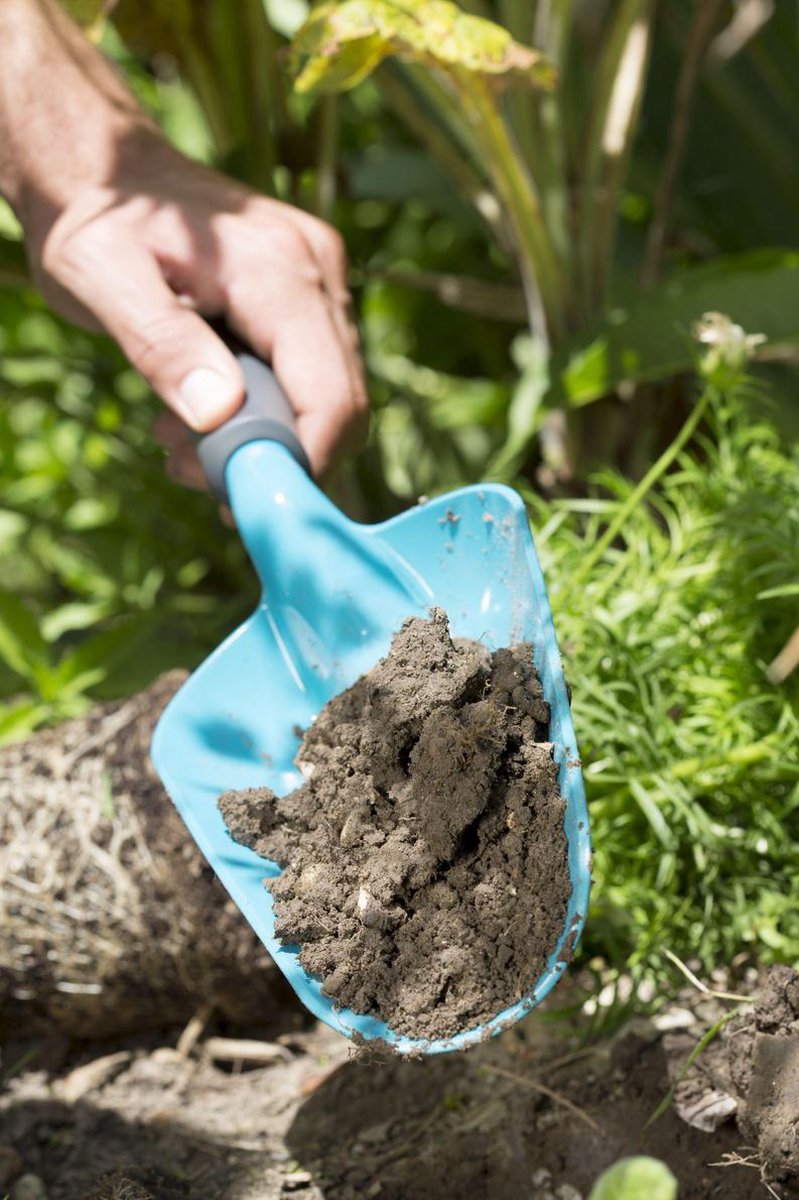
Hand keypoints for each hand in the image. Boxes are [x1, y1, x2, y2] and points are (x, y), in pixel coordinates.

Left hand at [29, 135, 366, 475]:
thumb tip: (220, 412)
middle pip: (339, 403)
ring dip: (264, 437)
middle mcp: (318, 271)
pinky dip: (265, 410)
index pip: (332, 395)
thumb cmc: (92, 215)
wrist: (104, 163)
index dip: (304, 463)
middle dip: (276, 455)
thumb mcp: (99, 275)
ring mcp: (321, 280)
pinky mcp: (309, 292)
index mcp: (278, 270)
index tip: (242, 500)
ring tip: (181, 439)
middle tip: (192, 470)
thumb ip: (160, 342)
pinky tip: (205, 408)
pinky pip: (310, 374)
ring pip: (327, 395)